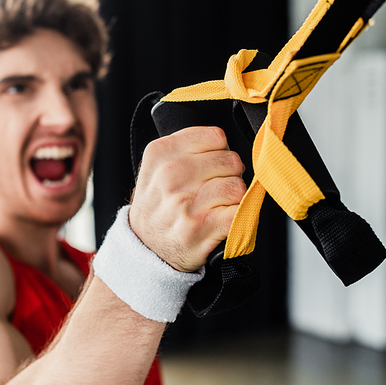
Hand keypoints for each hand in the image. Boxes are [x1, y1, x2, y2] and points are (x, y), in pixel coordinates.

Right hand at [129, 126, 245, 271]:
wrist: (145, 247)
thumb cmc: (159, 205)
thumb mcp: (157, 166)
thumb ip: (187, 147)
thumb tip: (227, 146)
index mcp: (161, 153)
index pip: (216, 136)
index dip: (219, 152)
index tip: (210, 167)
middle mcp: (170, 174)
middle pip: (231, 160)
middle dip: (229, 175)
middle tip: (214, 190)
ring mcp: (185, 201)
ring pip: (238, 186)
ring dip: (233, 199)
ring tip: (216, 206)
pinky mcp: (200, 226)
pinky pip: (240, 211)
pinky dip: (237, 218)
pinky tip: (221, 221)